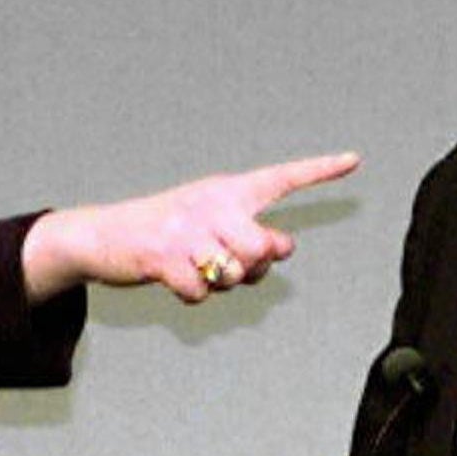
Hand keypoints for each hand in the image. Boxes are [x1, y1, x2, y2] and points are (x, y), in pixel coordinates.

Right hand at [22, 151, 360, 303]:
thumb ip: (250, 235)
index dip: (319, 171)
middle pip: (264, 247)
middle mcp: (211, 203)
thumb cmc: (166, 231)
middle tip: (234, 264)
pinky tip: (174, 280)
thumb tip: (283, 249)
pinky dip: (192, 296)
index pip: (280, 178)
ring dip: (222, 284)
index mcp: (226, 190)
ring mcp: (186, 230)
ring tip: (198, 269)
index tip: (354, 159)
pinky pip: (201, 293)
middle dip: (256, 266)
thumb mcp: (209, 223)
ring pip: (236, 273)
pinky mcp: (162, 257)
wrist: (102, 235)